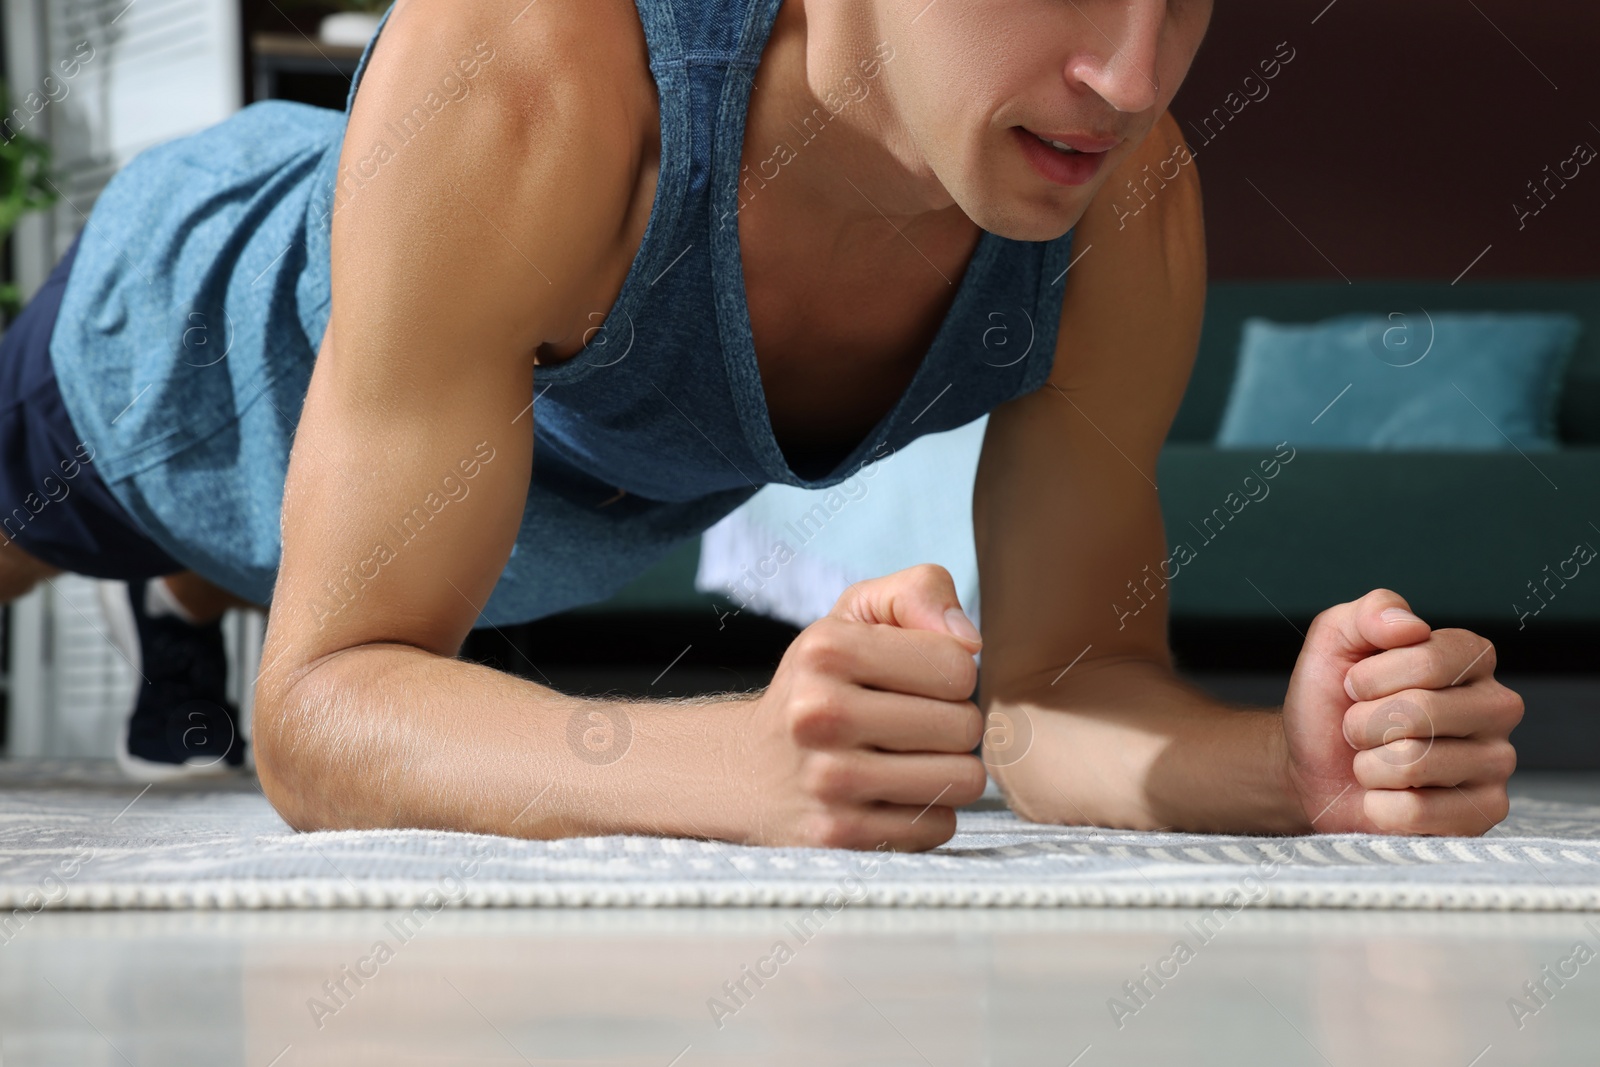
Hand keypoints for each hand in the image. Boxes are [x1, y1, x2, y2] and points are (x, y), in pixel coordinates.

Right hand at [731, 563, 986, 850]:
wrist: (747, 769)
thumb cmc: (820, 683)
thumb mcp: (854, 615)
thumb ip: (918, 592)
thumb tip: (970, 642)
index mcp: (827, 649)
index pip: (958, 665)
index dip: (952, 673)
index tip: (916, 680)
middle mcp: (820, 713)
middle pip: (965, 726)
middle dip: (952, 724)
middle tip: (912, 724)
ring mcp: (827, 782)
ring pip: (962, 781)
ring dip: (947, 771)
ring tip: (908, 759)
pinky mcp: (839, 837)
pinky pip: (938, 827)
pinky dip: (926, 814)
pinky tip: (890, 797)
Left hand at [1281, 588, 1522, 834]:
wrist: (1311, 765)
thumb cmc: (1332, 702)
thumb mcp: (1335, 642)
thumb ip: (1369, 613)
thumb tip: (1409, 623)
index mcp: (1471, 657)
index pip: (1430, 659)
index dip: (1372, 676)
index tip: (1354, 685)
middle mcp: (1497, 707)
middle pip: (1422, 712)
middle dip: (1364, 722)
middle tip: (1358, 728)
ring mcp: (1496, 762)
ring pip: (1415, 763)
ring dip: (1367, 764)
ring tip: (1371, 760)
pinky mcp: (1484, 813)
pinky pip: (1417, 813)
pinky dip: (1378, 806)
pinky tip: (1383, 796)